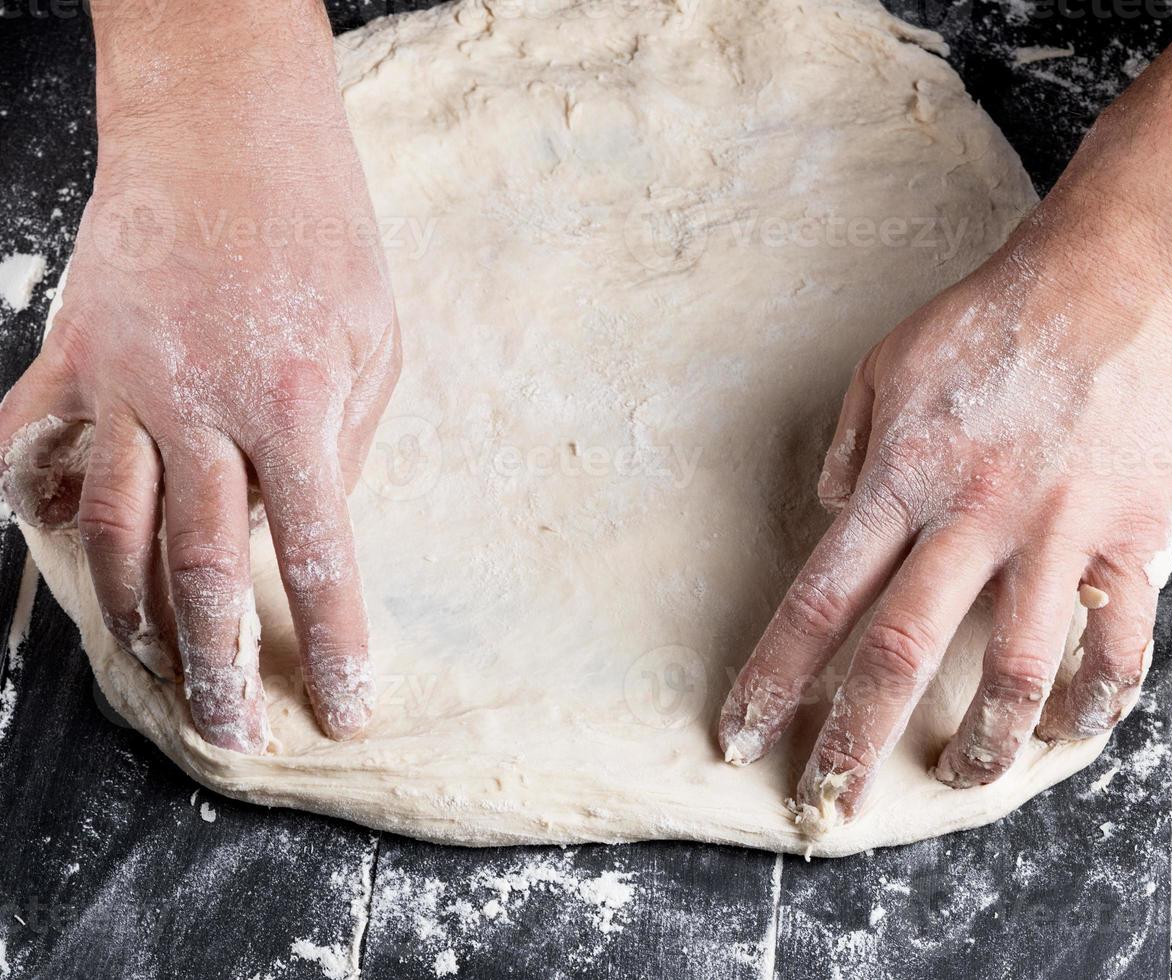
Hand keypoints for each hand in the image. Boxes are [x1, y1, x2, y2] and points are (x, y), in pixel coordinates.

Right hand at [0, 4, 398, 752]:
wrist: (227, 128)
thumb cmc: (323, 232)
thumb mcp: (374, 340)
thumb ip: (342, 441)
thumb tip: (305, 527)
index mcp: (297, 407)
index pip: (319, 557)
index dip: (335, 644)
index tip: (346, 711)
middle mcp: (201, 409)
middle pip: (201, 570)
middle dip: (218, 666)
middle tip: (234, 736)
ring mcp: (123, 384)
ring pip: (111, 531)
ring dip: (133, 618)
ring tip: (160, 673)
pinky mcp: (71, 356)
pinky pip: (29, 447)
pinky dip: (33, 503)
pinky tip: (55, 546)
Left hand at [716, 222, 1171, 828]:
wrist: (1123, 278)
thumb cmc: (999, 316)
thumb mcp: (891, 362)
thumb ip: (851, 443)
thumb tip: (827, 509)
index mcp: (902, 475)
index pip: (821, 599)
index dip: (774, 677)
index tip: (741, 734)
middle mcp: (971, 515)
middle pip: (899, 654)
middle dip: (854, 742)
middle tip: (828, 806)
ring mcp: (1055, 531)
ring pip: (1012, 670)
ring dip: (984, 746)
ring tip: (961, 779)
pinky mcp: (1130, 536)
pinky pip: (1117, 642)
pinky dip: (1094, 699)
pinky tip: (1072, 729)